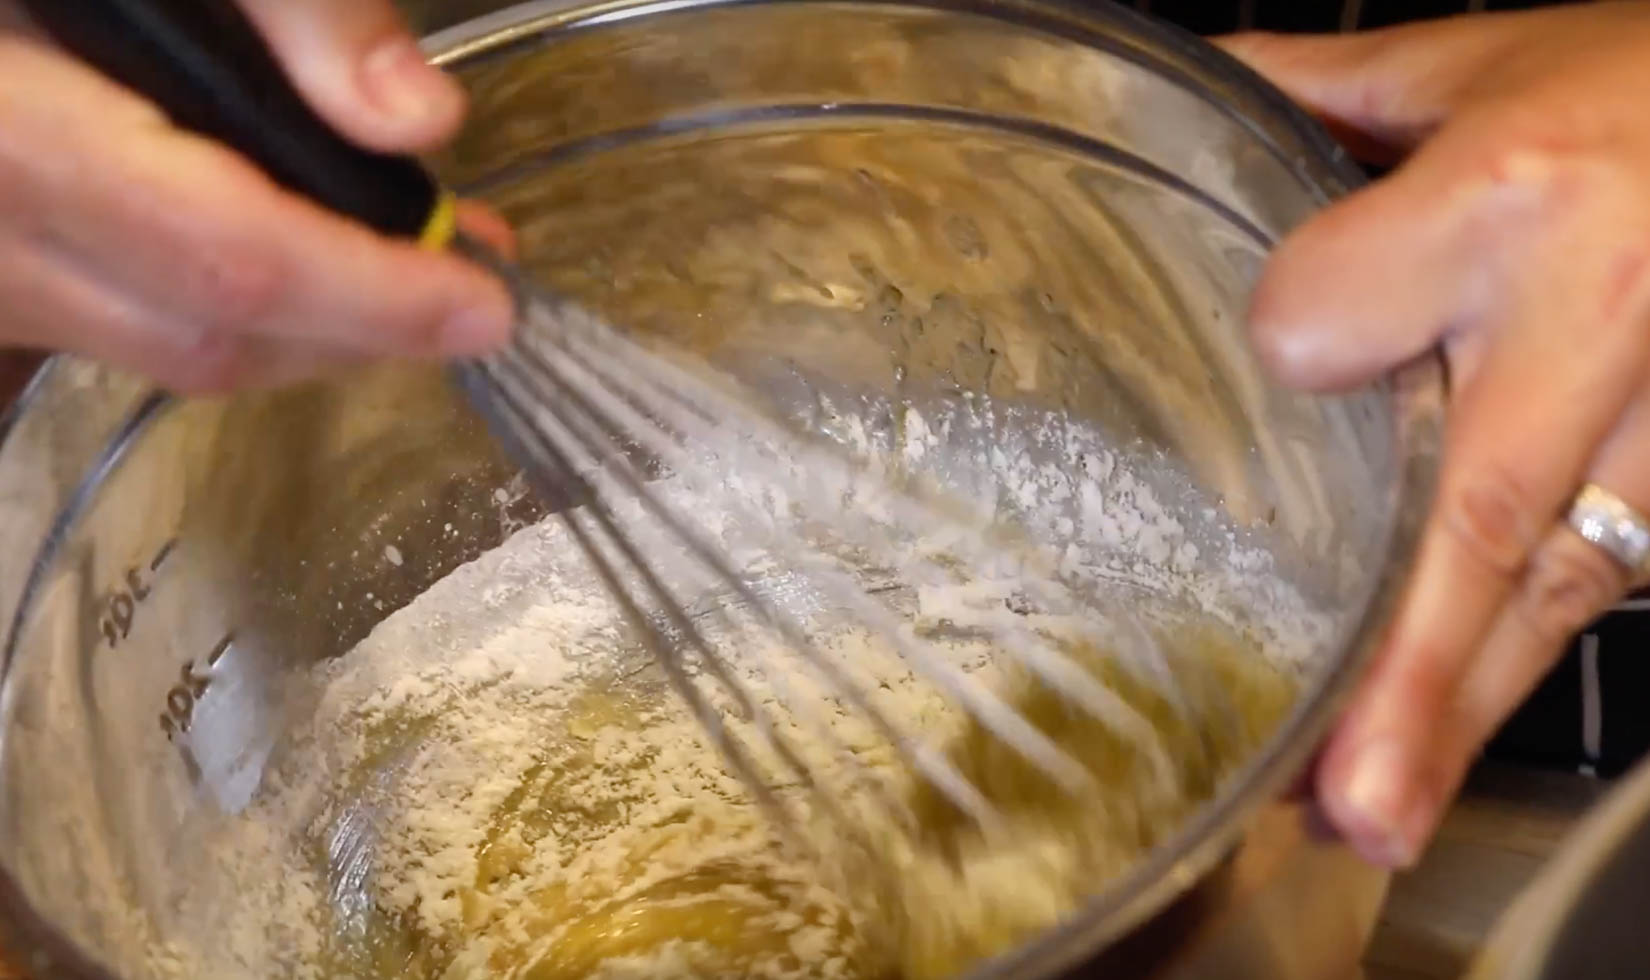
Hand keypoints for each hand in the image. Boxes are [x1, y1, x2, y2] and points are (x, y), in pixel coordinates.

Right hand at [0, 0, 515, 392]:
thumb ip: (299, 7)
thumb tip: (413, 118)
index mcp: (14, 132)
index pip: (224, 255)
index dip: (371, 293)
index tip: (486, 304)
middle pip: (207, 334)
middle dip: (362, 326)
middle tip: (475, 282)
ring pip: (174, 354)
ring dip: (316, 330)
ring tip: (420, 269)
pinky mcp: (4, 282)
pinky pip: (133, 332)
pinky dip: (247, 312)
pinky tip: (318, 259)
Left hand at [1215, 1, 1649, 868]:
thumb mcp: (1487, 60)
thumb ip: (1335, 92)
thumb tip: (1196, 81)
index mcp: (1510, 200)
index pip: (1318, 321)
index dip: (1293, 338)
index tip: (1293, 349)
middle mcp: (1593, 326)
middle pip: (1472, 519)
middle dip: (1402, 667)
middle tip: (1339, 796)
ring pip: (1551, 595)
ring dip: (1455, 714)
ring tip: (1373, 816)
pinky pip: (1595, 593)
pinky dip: (1504, 673)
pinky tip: (1431, 743)